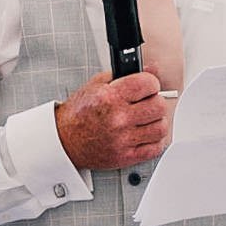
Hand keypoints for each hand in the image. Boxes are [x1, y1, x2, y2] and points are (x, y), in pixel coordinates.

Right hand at [55, 70, 171, 170]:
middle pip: (159, 106)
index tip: (147, 87)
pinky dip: (155, 140)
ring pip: (161, 127)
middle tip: (147, 103)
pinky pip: (156, 148)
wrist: (65, 140)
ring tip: (146, 119)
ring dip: (157, 122)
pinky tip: (145, 134)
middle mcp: (118, 119)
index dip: (150, 83)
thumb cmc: (79, 113)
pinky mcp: (126, 157)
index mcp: (110, 97)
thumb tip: (152, 68)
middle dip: (155, 101)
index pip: (149, 84)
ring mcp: (123, 140)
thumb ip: (126, 75)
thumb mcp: (97, 85)